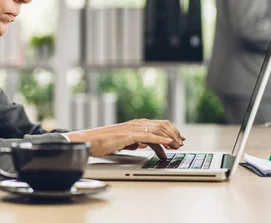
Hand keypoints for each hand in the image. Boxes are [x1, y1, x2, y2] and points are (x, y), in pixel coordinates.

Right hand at [65, 119, 185, 159]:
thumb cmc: (103, 142)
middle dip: (173, 134)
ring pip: (157, 130)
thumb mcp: (123, 142)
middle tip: (180, 144)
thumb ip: (133, 142)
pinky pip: (148, 137)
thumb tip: (143, 145)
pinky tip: (167, 144)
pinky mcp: (128, 135)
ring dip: (170, 138)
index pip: (158, 125)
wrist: (89, 141)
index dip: (170, 131)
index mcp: (135, 124)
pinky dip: (160, 140)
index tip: (178, 139)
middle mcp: (135, 124)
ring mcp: (132, 128)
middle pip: (161, 125)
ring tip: (177, 146)